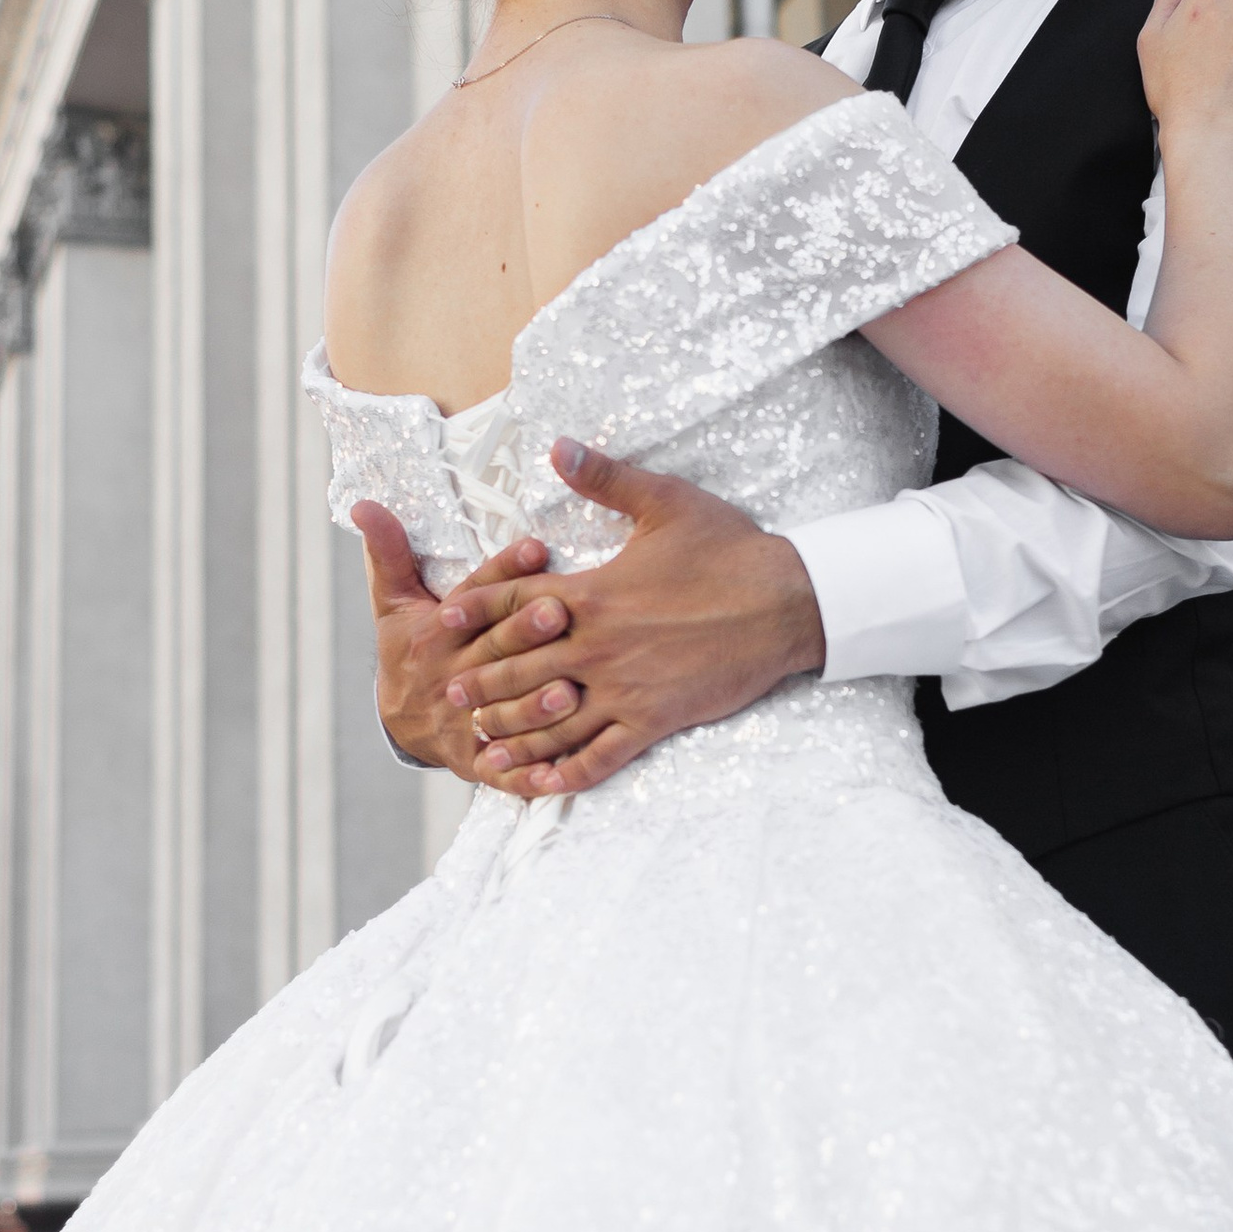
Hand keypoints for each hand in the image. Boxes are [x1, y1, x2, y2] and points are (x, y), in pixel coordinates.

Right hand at [356, 506, 580, 790]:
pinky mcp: (474, 760)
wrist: (401, 720)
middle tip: (559, 612)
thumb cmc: (409, 648)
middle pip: (491, 652)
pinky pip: (500, 770)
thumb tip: (363, 502)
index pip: (472, 599)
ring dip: (532, 705)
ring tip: (568, 690)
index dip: (501, 573)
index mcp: (436, 633)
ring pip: (501, 712)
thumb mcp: (395, 601)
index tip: (534, 547)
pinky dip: (524, 774)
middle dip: (522, 634)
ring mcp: (463, 720)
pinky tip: (556, 771)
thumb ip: (390, 552)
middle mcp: (451, 675)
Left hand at [451, 442, 826, 794]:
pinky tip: (544, 786)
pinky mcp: (653, 719)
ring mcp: (623, 687)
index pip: (515, 602)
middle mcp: (597, 644)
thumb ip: (605, 477)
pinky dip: (567, 773)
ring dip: (511, 734)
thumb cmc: (729, 549)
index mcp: (592, 591)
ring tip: (482, 747)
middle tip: (449, 695)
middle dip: (480, 682)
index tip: (444, 621)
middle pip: (518, 668)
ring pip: (550, 719)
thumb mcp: (665, 500)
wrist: (788, 602)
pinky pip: (600, 755)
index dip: (476, 610)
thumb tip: (558, 445)